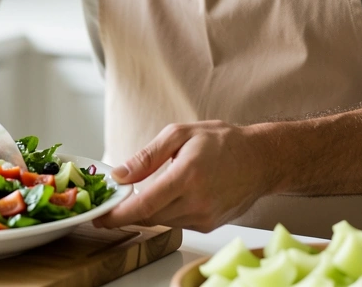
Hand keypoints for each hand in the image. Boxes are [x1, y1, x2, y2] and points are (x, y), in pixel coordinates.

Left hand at [94, 121, 269, 232]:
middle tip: (117, 200)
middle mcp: (196, 202)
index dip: (117, 215)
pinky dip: (168, 212)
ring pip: (162, 222)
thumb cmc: (224, 141)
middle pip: (149, 217)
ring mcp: (204, 217)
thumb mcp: (181, 134)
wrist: (261, 159)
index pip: (143, 206)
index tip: (100, 217)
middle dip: (129, 211)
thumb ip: (147, 156)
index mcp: (186, 176)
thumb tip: (120, 174)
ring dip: (149, 211)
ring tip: (148, 191)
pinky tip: (174, 195)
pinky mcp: (209, 225)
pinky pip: (178, 223)